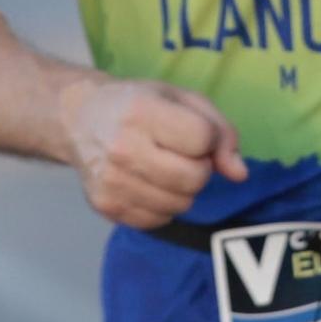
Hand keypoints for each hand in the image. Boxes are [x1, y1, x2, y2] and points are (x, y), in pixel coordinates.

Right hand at [59, 77, 247, 227]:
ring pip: (180, 204)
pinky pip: (158, 221)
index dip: (209, 139)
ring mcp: (111, 182)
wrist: (81, 118)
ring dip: (184, 190)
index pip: (202, 139)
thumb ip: (220, 132)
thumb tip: (239, 174)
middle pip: (193, 178)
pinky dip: (164, 205)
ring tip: (164, 167)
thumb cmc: (139, 104)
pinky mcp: (105, 207)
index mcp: (143, 112)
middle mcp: (122, 149)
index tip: (195, 132)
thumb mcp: (183, 100)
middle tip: (183, 155)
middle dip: (200, 168)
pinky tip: (150, 183)